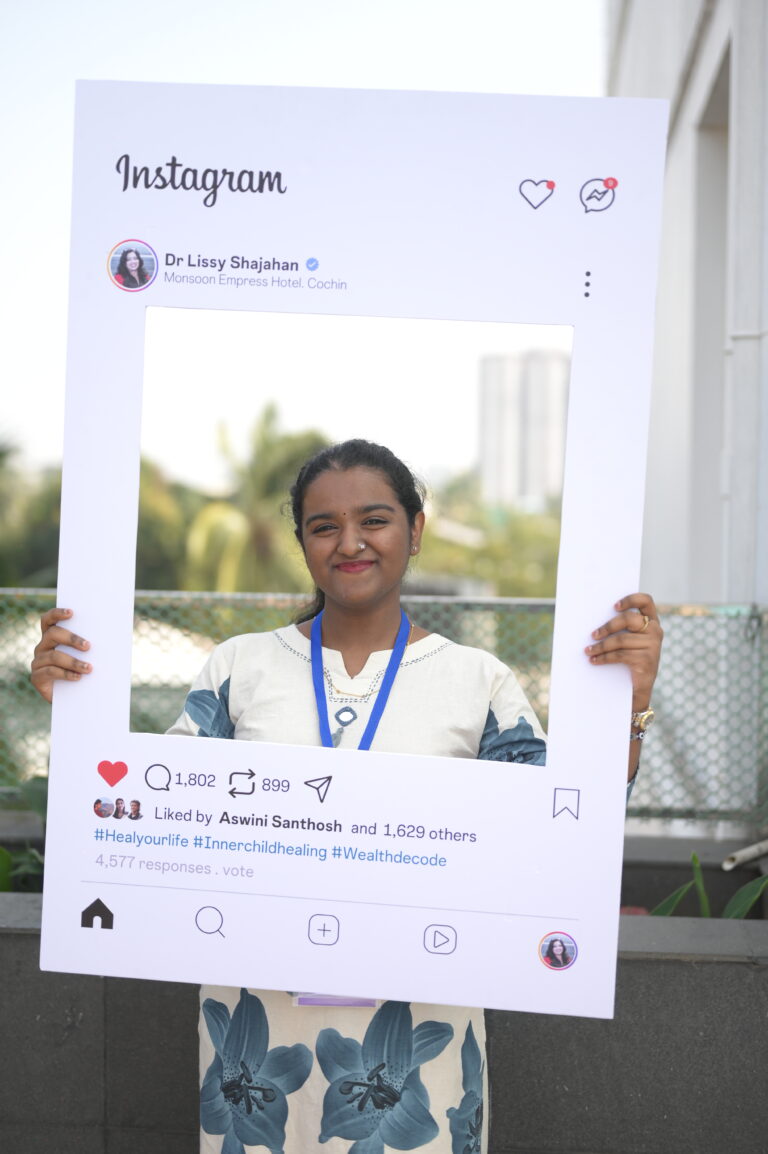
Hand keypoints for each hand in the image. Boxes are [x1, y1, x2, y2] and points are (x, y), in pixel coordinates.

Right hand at [30, 608, 91, 703]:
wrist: (74, 698)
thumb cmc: (83, 671)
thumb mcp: (88, 656)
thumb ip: (91, 645)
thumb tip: (113, 635)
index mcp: (52, 637)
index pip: (48, 620)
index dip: (57, 614)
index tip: (71, 613)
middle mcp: (43, 647)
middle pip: (53, 634)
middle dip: (71, 638)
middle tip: (88, 646)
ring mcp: (38, 662)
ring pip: (54, 656)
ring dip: (73, 661)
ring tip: (89, 668)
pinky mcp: (37, 677)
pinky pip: (50, 672)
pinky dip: (66, 674)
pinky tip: (77, 677)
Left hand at [585, 592, 661, 709]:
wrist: (638, 690)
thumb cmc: (629, 661)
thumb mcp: (628, 642)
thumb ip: (622, 629)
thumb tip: (596, 620)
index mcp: (652, 622)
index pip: (646, 601)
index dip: (630, 599)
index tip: (614, 606)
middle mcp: (655, 631)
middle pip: (629, 619)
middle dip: (608, 626)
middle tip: (593, 635)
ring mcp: (653, 646)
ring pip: (621, 639)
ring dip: (600, 646)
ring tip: (588, 651)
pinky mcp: (647, 660)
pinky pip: (619, 655)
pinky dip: (603, 657)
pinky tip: (594, 660)